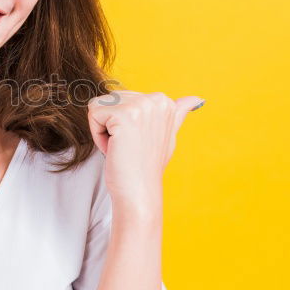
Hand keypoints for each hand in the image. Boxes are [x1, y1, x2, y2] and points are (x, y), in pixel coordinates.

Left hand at [87, 90, 204, 220]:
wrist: (140, 191)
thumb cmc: (147, 165)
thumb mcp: (167, 135)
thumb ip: (176, 114)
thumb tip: (197, 98)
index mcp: (164, 101)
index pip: (122, 99)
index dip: (122, 123)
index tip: (136, 140)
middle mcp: (155, 99)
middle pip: (109, 100)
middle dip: (111, 124)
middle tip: (128, 146)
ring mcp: (141, 105)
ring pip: (99, 106)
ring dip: (103, 130)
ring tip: (123, 147)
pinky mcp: (123, 115)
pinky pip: (93, 115)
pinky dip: (97, 135)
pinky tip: (115, 148)